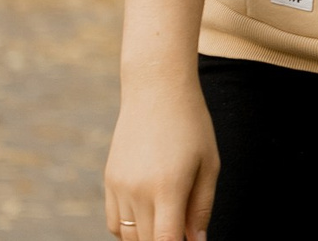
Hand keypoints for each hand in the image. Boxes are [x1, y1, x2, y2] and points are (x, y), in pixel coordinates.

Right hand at [102, 72, 216, 240]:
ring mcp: (119, 188)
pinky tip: (150, 218)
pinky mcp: (109, 182)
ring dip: (147, 238)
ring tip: (170, 223)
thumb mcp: (209, 164)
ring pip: (128, 236)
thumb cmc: (192, 125)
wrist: (156, 91)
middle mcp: (138, 192)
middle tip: (184, 231)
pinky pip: (116, 222)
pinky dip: (130, 230)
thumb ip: (201, 208)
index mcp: (168, 188)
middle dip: (165, 240)